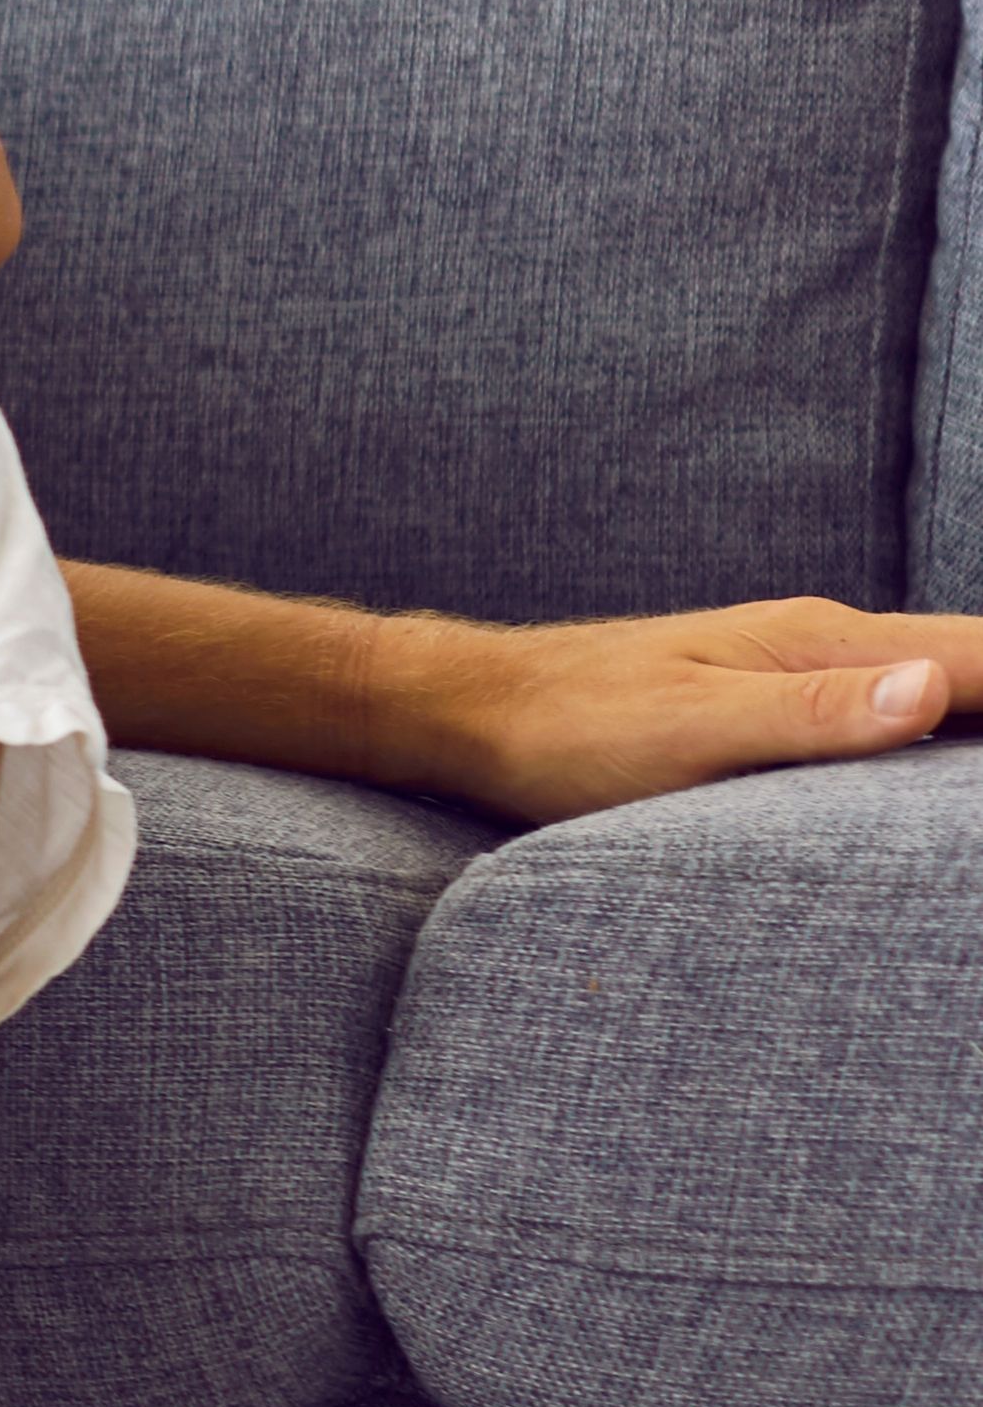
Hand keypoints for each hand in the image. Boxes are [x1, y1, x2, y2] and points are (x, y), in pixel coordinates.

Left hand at [428, 597, 978, 826]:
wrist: (472, 709)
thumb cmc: (569, 727)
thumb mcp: (689, 733)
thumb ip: (811, 716)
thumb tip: (929, 688)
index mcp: (831, 646)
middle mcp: (836, 646)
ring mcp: (811, 670)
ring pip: (955, 683)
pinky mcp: (783, 702)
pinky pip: (907, 708)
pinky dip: (962, 725)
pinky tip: (964, 760)